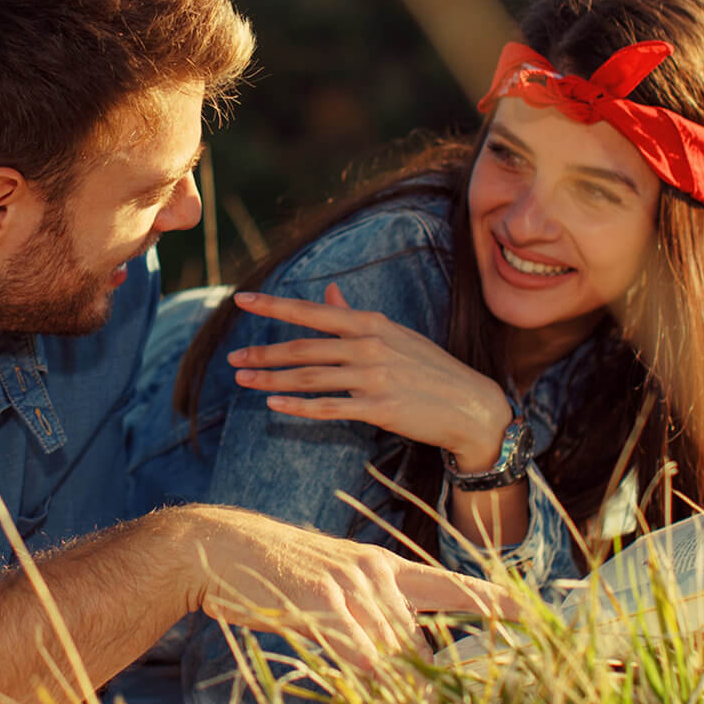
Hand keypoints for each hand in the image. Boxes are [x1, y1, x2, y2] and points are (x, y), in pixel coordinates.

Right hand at [172, 506, 521, 666]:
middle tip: (428, 696)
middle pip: (416, 640)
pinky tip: (365, 686)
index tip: (533, 611)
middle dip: (422, 678)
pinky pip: (357, 653)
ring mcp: (348, 586)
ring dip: (394, 683)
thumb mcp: (333, 580)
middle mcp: (374, 572)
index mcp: (383, 565)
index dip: (493, 598)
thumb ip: (370, 612)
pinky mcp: (321, 603)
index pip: (451, 584)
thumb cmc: (276, 570)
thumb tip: (399, 652)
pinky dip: (365, 677)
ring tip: (390, 692)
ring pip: (390, 650)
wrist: (222, 546)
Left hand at [227, 284, 514, 470]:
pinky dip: (298, 407)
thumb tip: (330, 294)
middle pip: (304, 348)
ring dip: (272, 380)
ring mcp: (374, 378)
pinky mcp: (379, 409)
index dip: (273, 306)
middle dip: (263, 354)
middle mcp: (369, 346)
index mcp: (371, 323)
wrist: (470, 405)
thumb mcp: (395, 334)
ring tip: (243, 382)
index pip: (312, 311)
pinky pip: (329, 408)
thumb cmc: (430, 368)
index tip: (242, 301)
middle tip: (233, 359)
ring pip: (310, 378)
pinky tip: (275, 406)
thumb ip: (356, 316)